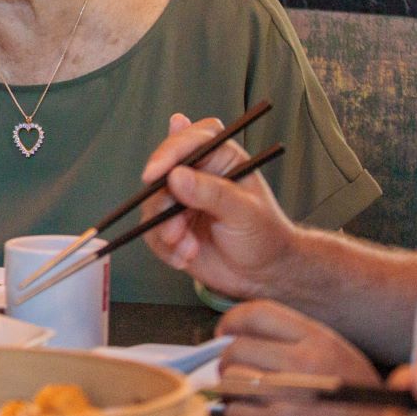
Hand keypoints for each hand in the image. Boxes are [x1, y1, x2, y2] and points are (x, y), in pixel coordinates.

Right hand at [140, 113, 299, 301]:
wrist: (262, 275)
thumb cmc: (265, 237)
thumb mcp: (245, 212)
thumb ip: (212, 193)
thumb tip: (177, 175)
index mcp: (221, 159)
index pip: (191, 140)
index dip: (170, 151)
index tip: (156, 172)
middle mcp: (197, 175)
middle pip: (162, 172)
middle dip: (164, 203)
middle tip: (174, 227)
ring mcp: (180, 200)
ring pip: (153, 204)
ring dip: (166, 230)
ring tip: (189, 248)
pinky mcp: (168, 224)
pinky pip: (151, 231)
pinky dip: (165, 248)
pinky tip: (186, 256)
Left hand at [217, 300, 407, 415]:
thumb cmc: (362, 411)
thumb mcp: (341, 358)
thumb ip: (297, 343)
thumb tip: (245, 336)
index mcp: (319, 339)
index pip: (256, 314)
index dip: (232, 324)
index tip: (228, 336)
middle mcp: (303, 362)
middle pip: (236, 349)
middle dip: (231, 365)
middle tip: (241, 378)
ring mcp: (290, 395)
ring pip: (230, 380)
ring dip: (233, 393)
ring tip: (250, 402)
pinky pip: (234, 414)